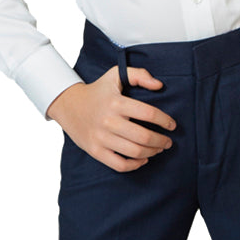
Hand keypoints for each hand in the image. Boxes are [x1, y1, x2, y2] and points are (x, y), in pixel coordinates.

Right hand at [46, 67, 175, 171]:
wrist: (68, 105)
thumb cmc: (97, 91)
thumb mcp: (115, 75)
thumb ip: (139, 74)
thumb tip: (159, 85)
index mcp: (116, 102)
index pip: (148, 114)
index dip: (165, 121)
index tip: (172, 125)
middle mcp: (108, 121)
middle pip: (144, 136)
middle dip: (161, 141)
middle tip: (168, 141)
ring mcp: (101, 138)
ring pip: (135, 152)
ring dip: (152, 152)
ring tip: (158, 149)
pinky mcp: (95, 151)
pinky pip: (120, 165)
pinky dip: (135, 165)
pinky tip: (143, 159)